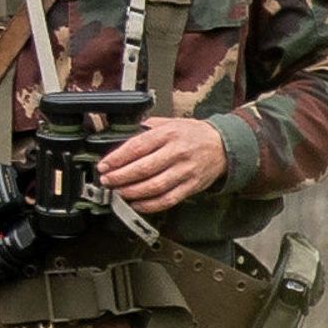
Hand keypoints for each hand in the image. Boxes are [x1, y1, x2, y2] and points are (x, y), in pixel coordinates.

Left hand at [102, 113, 233, 216]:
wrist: (223, 145)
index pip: (137, 147)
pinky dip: (149, 205)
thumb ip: (147, 128)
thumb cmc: (193, 134)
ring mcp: (185, 171)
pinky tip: (137, 204)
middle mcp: (177, 152)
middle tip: (107, 181)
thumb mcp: (171, 122)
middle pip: (143, 168)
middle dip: (120, 177)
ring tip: (118, 192)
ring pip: (154, 186)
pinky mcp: (191, 186)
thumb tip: (122, 138)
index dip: (117, 158)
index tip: (104, 165)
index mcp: (169, 133)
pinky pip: (167, 199)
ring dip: (132, 192)